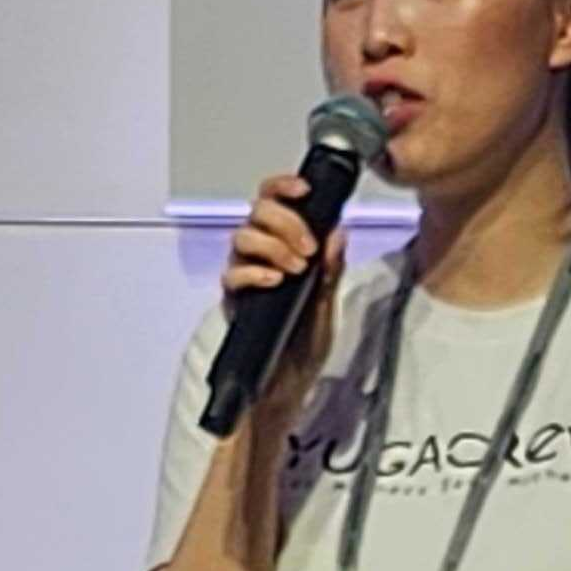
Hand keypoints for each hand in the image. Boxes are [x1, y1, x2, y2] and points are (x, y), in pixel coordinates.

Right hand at [221, 171, 344, 415]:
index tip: (304, 189)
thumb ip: (331, 268)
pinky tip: (274, 282)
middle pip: (257, 211)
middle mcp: (260, 254)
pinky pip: (232, 274)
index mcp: (283, 245)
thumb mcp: (327, 302)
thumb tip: (338, 231)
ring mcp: (244, 275)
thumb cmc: (305, 342)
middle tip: (309, 248)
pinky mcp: (233, 299)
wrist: (288, 384)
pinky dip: (254, 273)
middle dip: (286, 222)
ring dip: (273, 246)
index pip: (274, 200)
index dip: (285, 186)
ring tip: (297, 270)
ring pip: (242, 237)